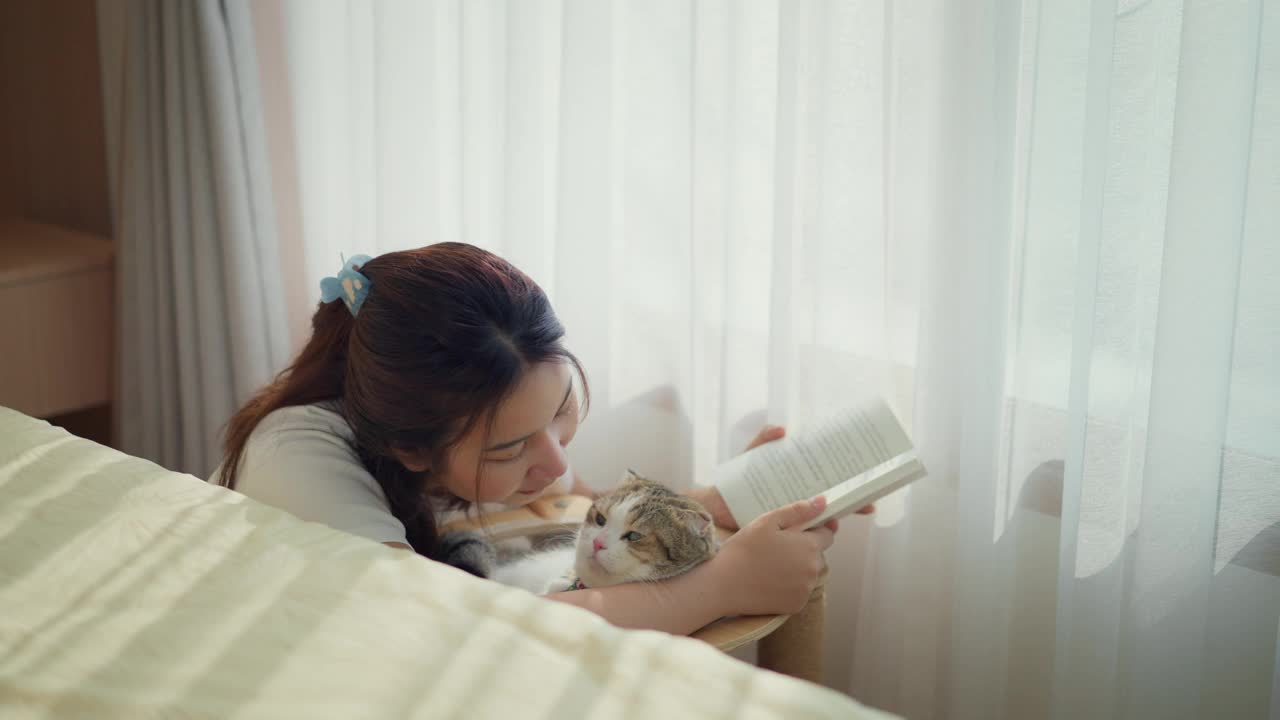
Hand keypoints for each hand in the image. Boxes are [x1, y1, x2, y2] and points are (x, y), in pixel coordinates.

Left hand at [695, 424, 874, 529]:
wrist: (712, 507)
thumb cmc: (732, 482)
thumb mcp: (750, 457)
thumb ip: (762, 440)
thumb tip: (782, 429)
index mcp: (794, 483)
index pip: (827, 483)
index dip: (848, 484)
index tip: (866, 482)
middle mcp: (797, 502)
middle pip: (831, 503)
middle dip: (852, 503)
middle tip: (867, 503)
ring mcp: (791, 519)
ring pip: (820, 521)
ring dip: (834, 521)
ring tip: (839, 519)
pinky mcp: (782, 534)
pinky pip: (802, 536)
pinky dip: (814, 536)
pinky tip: (820, 533)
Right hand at [708, 496, 837, 616]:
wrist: (723, 585)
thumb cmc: (743, 549)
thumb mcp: (768, 522)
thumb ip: (798, 511)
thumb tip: (823, 502)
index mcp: (809, 546)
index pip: (827, 535)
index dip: (814, 530)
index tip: (797, 531)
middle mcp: (813, 569)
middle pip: (818, 555)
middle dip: (803, 549)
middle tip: (776, 547)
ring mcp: (806, 589)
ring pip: (809, 573)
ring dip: (797, 567)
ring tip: (770, 564)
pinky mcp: (796, 605)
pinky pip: (800, 590)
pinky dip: (790, 585)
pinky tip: (770, 580)